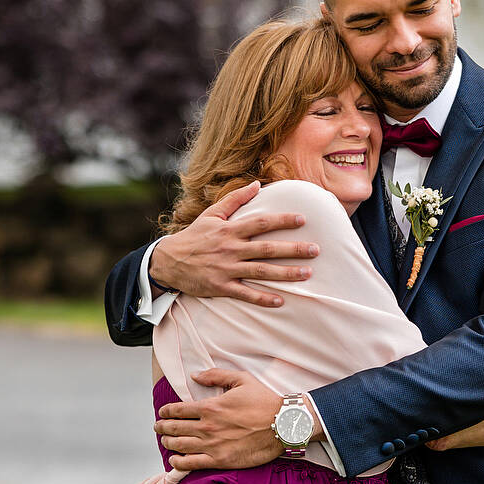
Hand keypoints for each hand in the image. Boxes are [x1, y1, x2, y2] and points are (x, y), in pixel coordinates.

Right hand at [149, 180, 318, 306]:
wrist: (168, 261)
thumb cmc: (194, 236)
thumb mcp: (212, 214)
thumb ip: (235, 199)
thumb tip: (257, 183)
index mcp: (230, 230)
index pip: (261, 223)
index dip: (282, 220)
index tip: (303, 219)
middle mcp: (230, 249)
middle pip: (267, 249)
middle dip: (293, 249)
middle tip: (315, 250)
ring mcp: (226, 269)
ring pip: (261, 271)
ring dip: (285, 273)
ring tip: (307, 274)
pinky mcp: (221, 287)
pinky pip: (245, 293)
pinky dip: (262, 298)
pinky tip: (281, 300)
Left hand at [154, 368, 284, 470]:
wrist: (284, 425)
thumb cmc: (264, 401)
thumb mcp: (241, 380)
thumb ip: (215, 375)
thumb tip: (194, 375)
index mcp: (211, 406)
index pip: (177, 409)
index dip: (166, 411)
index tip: (162, 412)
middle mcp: (208, 426)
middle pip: (174, 428)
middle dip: (162, 427)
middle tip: (158, 426)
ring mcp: (212, 445)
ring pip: (179, 445)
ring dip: (168, 442)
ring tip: (165, 440)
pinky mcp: (220, 460)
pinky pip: (191, 464)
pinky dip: (178, 462)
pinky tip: (174, 459)